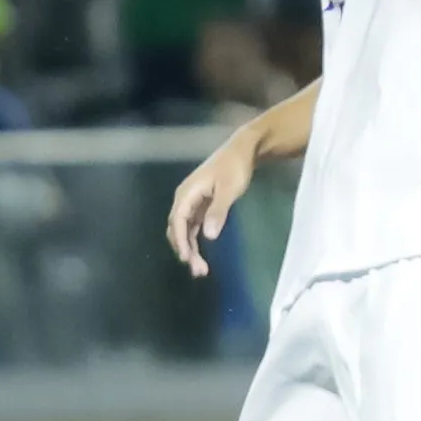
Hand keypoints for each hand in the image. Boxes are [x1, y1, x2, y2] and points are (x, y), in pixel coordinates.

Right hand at [166, 133, 255, 277]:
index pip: (177, 221)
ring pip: (184, 231)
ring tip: (200, 269)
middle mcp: (184, 198)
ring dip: (189, 249)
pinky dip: (195, 241)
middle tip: (198, 271)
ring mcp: (192, 202)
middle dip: (184, 250)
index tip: (187, 259)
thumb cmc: (235, 167)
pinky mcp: (200, 205)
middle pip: (177, 229)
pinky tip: (201, 255)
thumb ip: (218, 211)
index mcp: (187, 193)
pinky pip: (192, 227)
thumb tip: (209, 236)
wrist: (243, 150)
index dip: (180, 241)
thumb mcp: (229, 189)